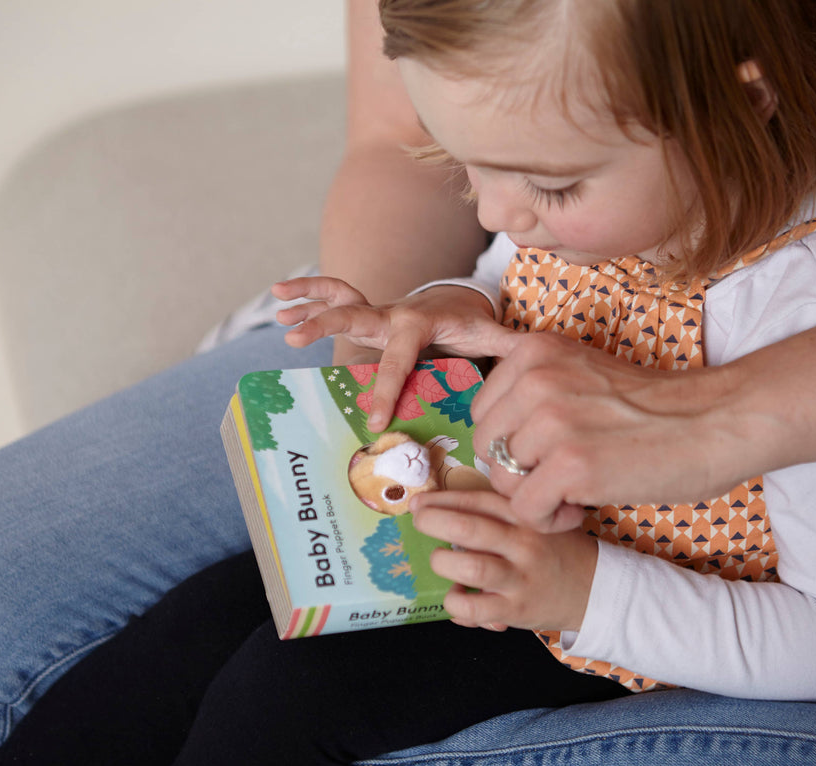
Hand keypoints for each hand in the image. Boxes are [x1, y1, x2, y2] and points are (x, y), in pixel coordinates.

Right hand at [272, 277, 518, 429]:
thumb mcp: (490, 334)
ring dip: (307, 303)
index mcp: (419, 324)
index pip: (399, 360)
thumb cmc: (471, 323)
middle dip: (328, 326)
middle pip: (356, 316)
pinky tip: (280, 303)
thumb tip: (538, 359)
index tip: (374, 421)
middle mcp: (392, 313)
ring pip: (339, 300)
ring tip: (278, 313)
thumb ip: (510, 349)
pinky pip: (333, 298)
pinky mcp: (366, 314)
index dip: (386, 390)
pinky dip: (307, 295)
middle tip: (298, 339)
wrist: (457, 299)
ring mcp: (376, 312)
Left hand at [410, 489, 597, 632]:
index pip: (480, 499)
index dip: (443, 499)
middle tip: (420, 521)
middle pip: (471, 528)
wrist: (597, 589)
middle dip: (435, 521)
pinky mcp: (517, 610)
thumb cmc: (558, 550)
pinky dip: (456, 603)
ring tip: (441, 561)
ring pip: (471, 567)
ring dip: (444, 562)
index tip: (420, 501)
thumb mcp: (539, 519)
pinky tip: (456, 597)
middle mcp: (524, 544)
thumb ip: (500, 513)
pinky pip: (475, 608)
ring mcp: (520, 578)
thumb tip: (441, 509)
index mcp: (527, 516)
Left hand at [474, 332, 755, 532]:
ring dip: (535, 498)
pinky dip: (549, 520)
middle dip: (517, 473)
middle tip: (560, 478)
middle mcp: (536, 380)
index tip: (548, 451)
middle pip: (486, 448)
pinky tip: (580, 509)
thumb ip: (536, 391)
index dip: (511, 442)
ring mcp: (551, 421)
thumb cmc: (653, 406)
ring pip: (502, 482)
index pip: (483, 412)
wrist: (714, 419)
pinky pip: (526, 510)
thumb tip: (494, 440)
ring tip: (573, 494)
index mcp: (534, 352)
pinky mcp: (571, 464)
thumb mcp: (581, 372)